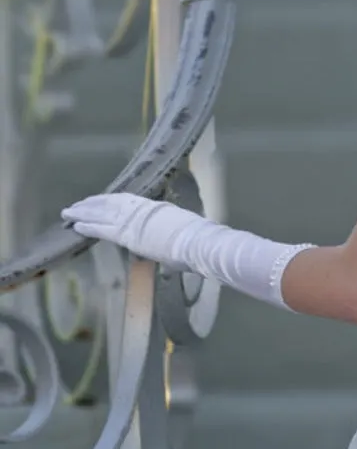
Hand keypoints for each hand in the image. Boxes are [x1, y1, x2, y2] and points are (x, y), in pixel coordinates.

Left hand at [62, 192, 198, 268]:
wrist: (197, 241)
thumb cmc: (197, 240)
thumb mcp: (180, 230)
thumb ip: (168, 236)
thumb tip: (168, 248)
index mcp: (154, 208)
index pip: (125, 201)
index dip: (108, 201)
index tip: (98, 201)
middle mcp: (140, 210)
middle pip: (109, 204)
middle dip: (91, 204)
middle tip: (75, 205)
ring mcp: (132, 221)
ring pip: (100, 213)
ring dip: (83, 212)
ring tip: (68, 213)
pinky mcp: (126, 234)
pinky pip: (101, 228)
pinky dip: (87, 226)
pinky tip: (75, 225)